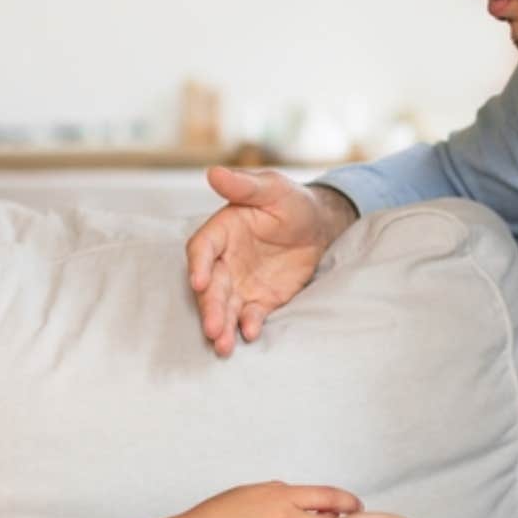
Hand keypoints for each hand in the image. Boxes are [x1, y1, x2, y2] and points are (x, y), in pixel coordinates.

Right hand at [186, 169, 355, 355]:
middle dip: (210, 307)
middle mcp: (226, 260)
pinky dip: (249, 325)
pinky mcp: (260, 300)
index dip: (198, 265)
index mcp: (222, 230)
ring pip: (226, 306)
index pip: (202, 248)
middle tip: (212, 328)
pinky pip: (251, 315)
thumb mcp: (273, 188)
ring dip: (223, 325)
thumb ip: (245, 184)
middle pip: (211, 286)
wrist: (319, 227)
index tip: (199, 282)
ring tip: (223, 345)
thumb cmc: (292, 202)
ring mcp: (241, 283)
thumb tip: (214, 172)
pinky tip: (251, 334)